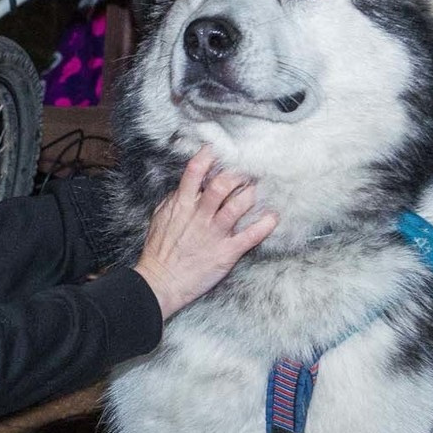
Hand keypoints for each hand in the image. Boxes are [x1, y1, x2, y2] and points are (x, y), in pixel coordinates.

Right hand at [133, 147, 274, 319]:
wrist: (161, 282)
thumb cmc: (159, 252)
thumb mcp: (161, 218)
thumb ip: (175, 199)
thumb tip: (187, 185)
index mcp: (182, 205)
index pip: (195, 172)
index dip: (208, 156)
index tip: (218, 149)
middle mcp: (200, 216)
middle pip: (222, 185)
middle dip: (238, 174)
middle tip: (247, 171)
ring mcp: (214, 233)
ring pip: (238, 206)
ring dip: (252, 194)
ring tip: (259, 189)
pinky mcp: (226, 252)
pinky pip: (250, 236)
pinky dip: (265, 225)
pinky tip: (273, 217)